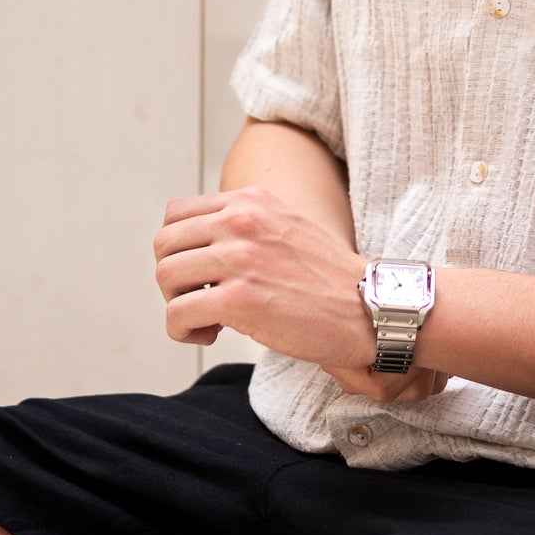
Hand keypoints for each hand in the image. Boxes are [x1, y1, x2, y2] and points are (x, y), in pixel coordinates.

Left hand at [153, 187, 448, 403]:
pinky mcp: (237, 299)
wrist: (369, 306)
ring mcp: (238, 258)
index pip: (177, 214)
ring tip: (207, 319)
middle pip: (164, 245)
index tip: (201, 272)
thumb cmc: (329, 277)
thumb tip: (194, 245)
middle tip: (200, 299)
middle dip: (174, 278)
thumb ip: (244, 224)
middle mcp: (240, 220)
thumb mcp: (285, 226)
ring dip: (177, 305)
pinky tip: (212, 334)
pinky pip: (177, 314)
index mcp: (250, 200)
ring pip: (165, 277)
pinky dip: (183, 331)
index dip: (180, 249)